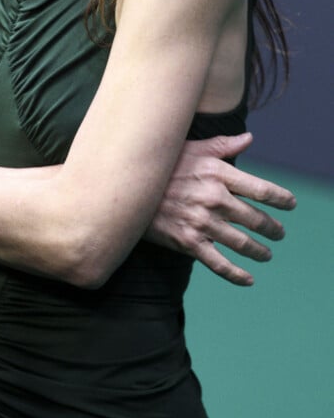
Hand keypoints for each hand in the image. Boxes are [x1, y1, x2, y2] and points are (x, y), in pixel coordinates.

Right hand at [145, 132, 295, 285]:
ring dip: (260, 251)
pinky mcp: (188, 242)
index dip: (281, 199)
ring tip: (267, 253)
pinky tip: (248, 279)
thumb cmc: (162, 165)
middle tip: (279, 232)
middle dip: (273, 229)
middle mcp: (214, 199)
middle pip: (257, 220)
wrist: (128, 188)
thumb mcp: (192, 148)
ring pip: (243, 243)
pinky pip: (219, 264)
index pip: (262, 190)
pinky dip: (237, 275)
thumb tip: (249, 138)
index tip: (290, 204)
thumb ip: (223, 145)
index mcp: (218, 173)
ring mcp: (202, 223)